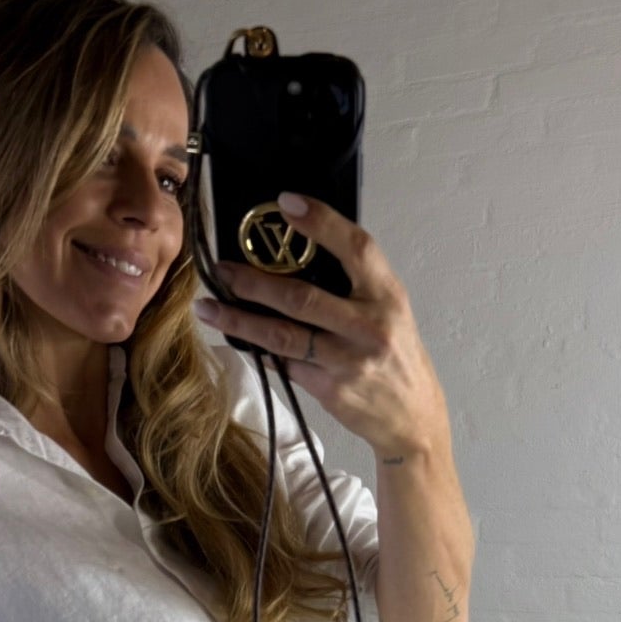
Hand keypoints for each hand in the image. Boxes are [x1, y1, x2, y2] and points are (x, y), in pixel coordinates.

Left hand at [197, 191, 449, 455]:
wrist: (413, 418)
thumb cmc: (395, 356)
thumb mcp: (390, 312)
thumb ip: (354, 285)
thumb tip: (295, 254)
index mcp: (388, 296)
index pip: (356, 248)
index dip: (322, 222)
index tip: (287, 203)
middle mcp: (370, 327)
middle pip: (302, 298)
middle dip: (254, 283)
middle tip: (222, 270)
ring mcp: (348, 362)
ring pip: (283, 336)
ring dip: (240, 320)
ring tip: (208, 308)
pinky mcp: (330, 390)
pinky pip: (285, 364)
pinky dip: (259, 350)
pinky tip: (237, 338)